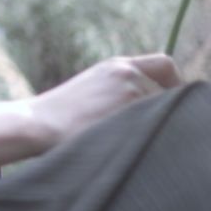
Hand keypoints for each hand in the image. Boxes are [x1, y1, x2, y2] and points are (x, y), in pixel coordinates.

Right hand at [27, 53, 182, 152]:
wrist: (36, 124)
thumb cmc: (61, 115)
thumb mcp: (93, 87)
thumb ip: (123, 88)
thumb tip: (160, 107)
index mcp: (118, 65)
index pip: (165, 64)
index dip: (175, 84)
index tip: (166, 104)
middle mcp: (127, 74)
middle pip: (171, 94)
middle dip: (165, 113)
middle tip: (149, 131)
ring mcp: (129, 93)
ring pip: (165, 113)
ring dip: (156, 128)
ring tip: (131, 142)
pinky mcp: (129, 114)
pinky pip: (156, 128)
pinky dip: (149, 139)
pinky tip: (130, 146)